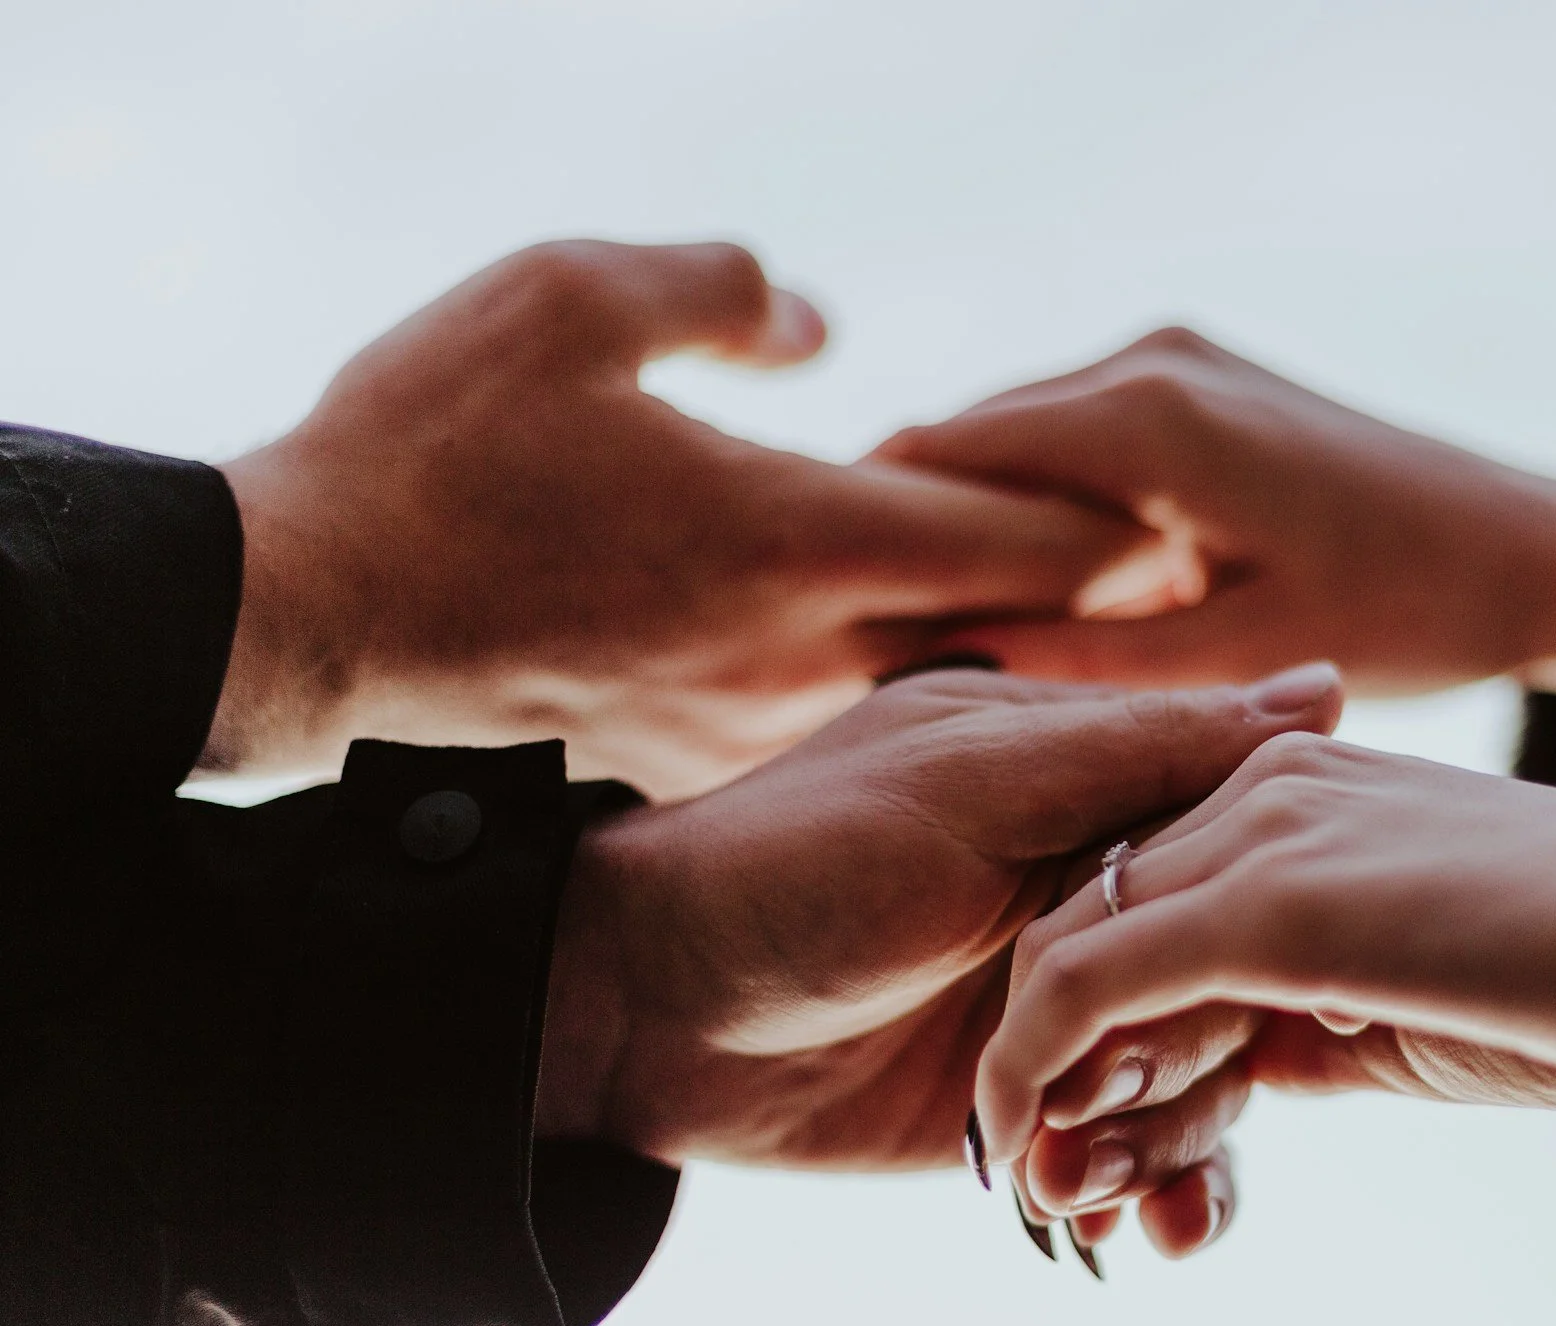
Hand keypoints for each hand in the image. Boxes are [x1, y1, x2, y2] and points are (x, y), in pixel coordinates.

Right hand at [209, 240, 1151, 797]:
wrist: (310, 614)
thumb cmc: (431, 449)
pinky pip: (836, 720)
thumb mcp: (567, 299)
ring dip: (1006, 659)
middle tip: (1189, 591)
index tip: (1193, 519)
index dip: (1117, 525)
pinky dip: (897, 692)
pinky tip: (914, 670)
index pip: (1016, 535)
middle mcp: (802, 651)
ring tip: (1082, 631)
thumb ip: (717, 288)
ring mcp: (755, 719)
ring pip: (927, 688)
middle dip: (1098, 610)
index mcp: (798, 536)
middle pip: (1003, 632)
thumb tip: (816, 324)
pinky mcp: (699, 754)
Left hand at [535, 663, 1344, 1220]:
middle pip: (1247, 985)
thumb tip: (1332, 690)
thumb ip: (1147, 748)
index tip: (1261, 983)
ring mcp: (1079, 1013)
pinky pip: (1146, 1161)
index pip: (1256, 850)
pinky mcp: (1043, 1109)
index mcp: (1105, 792)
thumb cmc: (796, 864)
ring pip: (1212, 1083)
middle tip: (1119, 1098)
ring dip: (1178, 1144)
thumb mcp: (976, 783)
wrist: (643, 1014)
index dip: (1272, 921)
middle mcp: (1109, 902)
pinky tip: (1142, 1236)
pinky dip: (1160, 1200)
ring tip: (1099, 1190)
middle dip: (1208, 1061)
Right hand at [876, 327, 1555, 698]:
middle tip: (863, 653)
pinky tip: (1040, 604)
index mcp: (1144, 416)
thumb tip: (932, 663)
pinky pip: (1080, 444)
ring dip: (981, 527)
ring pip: (1020, 443)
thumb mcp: (1234, 662)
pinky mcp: (1205, 383)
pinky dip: (1045, 513)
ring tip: (937, 639)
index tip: (821, 637)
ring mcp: (1178, 359)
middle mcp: (1149, 360)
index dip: (868, 542)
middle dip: (917, 537)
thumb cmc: (1412, 613)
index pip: (937, 455)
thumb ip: (1081, 663)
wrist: (1542, 555)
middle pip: (968, 441)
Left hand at [976, 736, 1555, 1246]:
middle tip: (1048, 1189)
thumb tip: (1249, 1071)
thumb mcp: (1431, 997)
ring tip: (1046, 1199)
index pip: (1144, 907)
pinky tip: (1035, 1159)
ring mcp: (1261, 834)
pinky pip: (1090, 988)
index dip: (1103, 1032)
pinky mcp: (1271, 903)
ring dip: (1035, 1089)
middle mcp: (1262, 787)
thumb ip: (1323, 1013)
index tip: (1102, 1147)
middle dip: (1053, 1067)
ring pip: (1069, 957)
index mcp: (1304, 795)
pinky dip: (1036, 1073)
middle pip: (1087, 926)